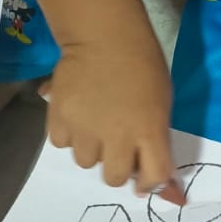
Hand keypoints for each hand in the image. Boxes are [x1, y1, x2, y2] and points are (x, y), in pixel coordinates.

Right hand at [41, 31, 184, 202]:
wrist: (104, 37)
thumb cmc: (143, 66)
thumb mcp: (161, 104)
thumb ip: (157, 140)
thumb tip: (159, 182)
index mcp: (149, 130)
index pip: (153, 178)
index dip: (151, 184)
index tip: (146, 179)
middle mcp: (116, 135)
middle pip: (115, 178)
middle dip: (119, 169)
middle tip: (118, 149)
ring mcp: (85, 128)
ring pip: (86, 163)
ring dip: (93, 150)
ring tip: (95, 127)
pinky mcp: (59, 117)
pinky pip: (62, 143)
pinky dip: (69, 136)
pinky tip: (77, 117)